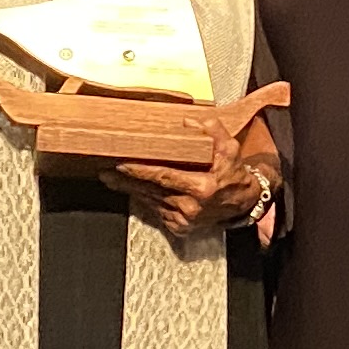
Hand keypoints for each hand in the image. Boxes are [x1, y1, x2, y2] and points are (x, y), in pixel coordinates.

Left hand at [117, 127, 259, 242]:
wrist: (242, 204)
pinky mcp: (180, 227)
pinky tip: (131, 190)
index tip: (122, 163)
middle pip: (151, 190)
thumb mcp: (230, 148)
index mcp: (202, 187)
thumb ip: (212, 131)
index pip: (163, 176)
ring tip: (111, 178)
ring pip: (150, 201)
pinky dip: (143, 199)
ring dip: (130, 190)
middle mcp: (191, 206)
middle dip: (126, 180)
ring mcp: (184, 219)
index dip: (140, 170)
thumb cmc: (233, 174)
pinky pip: (156, 211)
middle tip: (106, 170)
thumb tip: (189, 121)